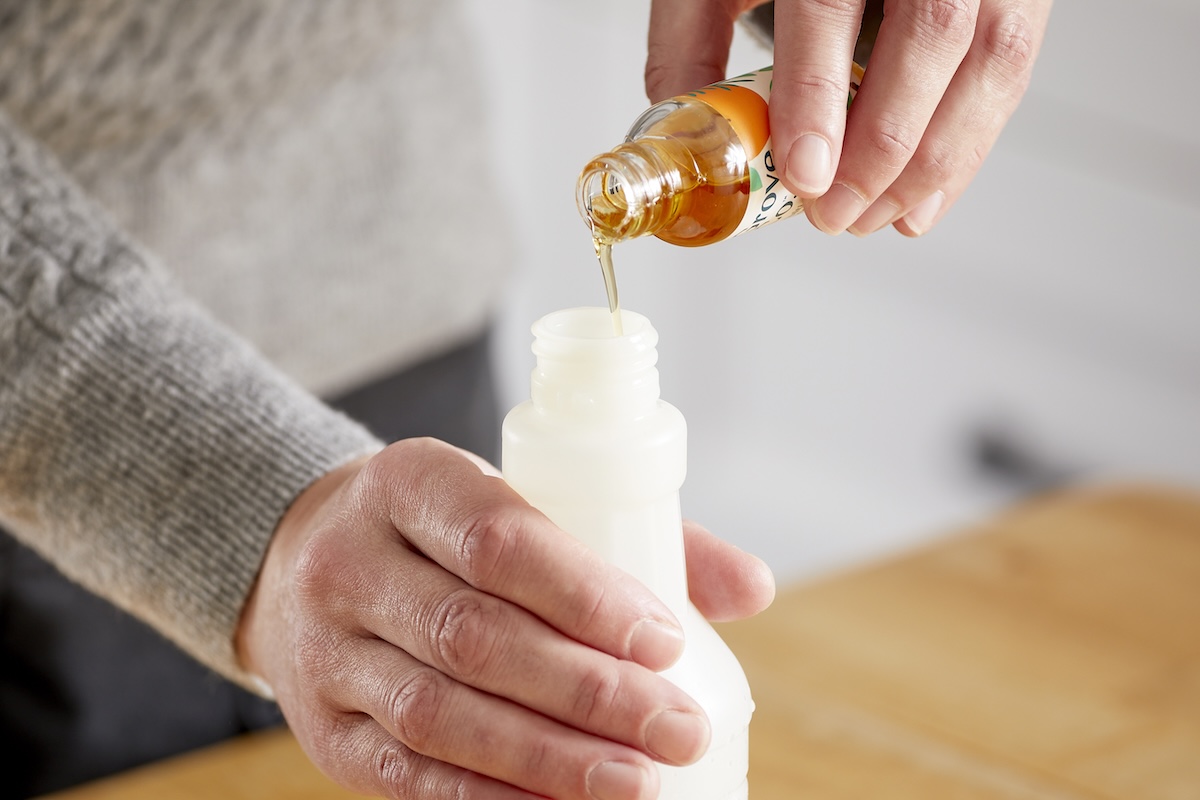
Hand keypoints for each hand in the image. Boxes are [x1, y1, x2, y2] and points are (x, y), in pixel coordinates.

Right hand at [236, 438, 773, 799]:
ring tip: (638, 782)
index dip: (585, 596)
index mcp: (408, 482)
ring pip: (438, 716)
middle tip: (677, 728)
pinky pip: (406, 776)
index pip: (498, 539)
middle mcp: (350, 562)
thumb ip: (635, 534)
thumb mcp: (518, 497)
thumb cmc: (447, 529)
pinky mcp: (323, 731)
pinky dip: (487, 799)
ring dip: (547, 760)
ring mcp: (324, 652)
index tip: (666, 641)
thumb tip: (752, 588)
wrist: (303, 558)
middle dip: (587, 693)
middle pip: (473, 637)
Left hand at [646, 0, 1051, 236]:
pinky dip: (970, 147)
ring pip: (990, 59)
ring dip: (933, 162)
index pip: (829, 4)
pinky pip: (1014, 68)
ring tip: (872, 218)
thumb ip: (690, 43)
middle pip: (931, 35)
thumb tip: (688, 136)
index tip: (806, 173)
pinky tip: (922, 198)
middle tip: (834, 214)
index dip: (819, 97)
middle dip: (882, 149)